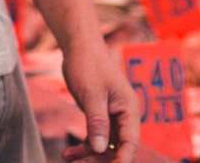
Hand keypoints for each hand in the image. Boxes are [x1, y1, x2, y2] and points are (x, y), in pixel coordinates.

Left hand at [61, 38, 137, 161]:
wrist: (79, 47)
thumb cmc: (88, 65)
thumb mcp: (91, 94)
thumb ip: (97, 122)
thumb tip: (99, 148)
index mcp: (129, 109)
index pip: (131, 143)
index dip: (121, 161)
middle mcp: (124, 115)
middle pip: (118, 149)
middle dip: (101, 161)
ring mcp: (113, 116)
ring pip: (105, 146)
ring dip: (89, 156)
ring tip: (70, 160)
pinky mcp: (101, 116)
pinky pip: (95, 138)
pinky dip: (83, 147)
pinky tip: (68, 153)